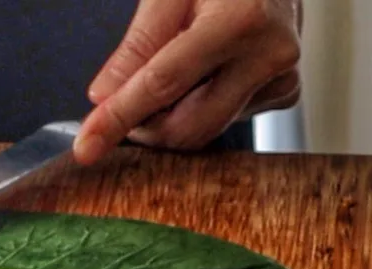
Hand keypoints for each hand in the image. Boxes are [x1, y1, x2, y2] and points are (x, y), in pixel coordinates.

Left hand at [75, 0, 301, 163]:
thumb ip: (138, 45)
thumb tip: (105, 96)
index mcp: (241, 20)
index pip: (163, 85)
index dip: (118, 118)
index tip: (87, 146)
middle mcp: (268, 55)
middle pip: (186, 126)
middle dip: (143, 127)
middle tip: (121, 103)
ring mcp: (281, 78)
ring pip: (203, 129)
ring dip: (170, 115)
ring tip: (174, 67)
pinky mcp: (284, 94)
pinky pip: (224, 121)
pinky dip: (198, 108)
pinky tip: (205, 71)